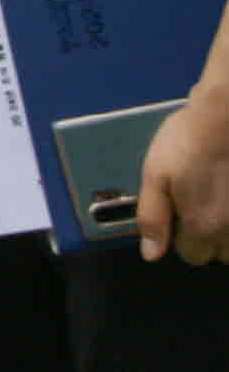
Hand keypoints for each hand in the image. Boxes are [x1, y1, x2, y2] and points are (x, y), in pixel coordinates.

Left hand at [138, 81, 228, 263]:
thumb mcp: (156, 175)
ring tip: (218, 197)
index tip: (179, 212)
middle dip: (209, 236)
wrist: (226, 116)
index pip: (191, 255)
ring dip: (228, 229)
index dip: (181, 235)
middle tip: (201, 203)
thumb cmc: (187, 142)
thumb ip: (153, 217)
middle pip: (220, 253)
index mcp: (203, 226)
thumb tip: (151, 254)